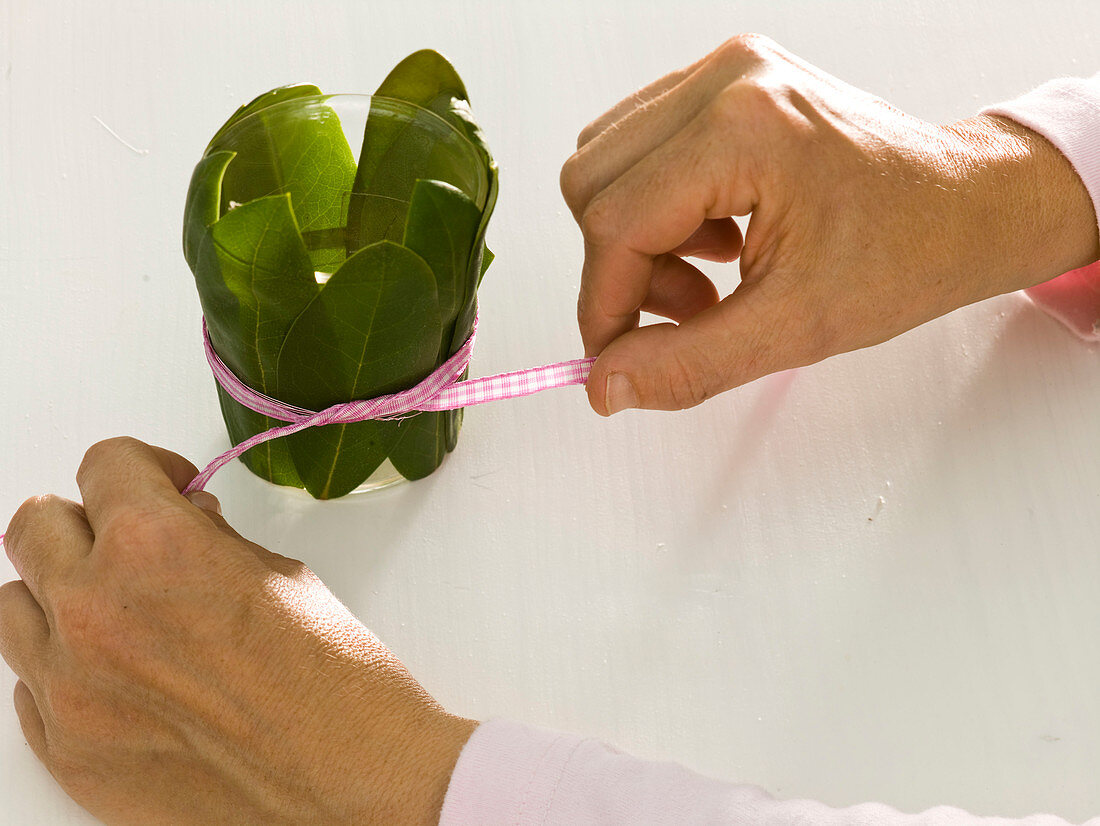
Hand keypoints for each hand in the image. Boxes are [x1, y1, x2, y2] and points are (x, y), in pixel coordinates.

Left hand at [0, 437, 474, 824]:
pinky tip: (125, 675)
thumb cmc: (336, 681)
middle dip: (89, 523)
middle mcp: (92, 610)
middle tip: (134, 544)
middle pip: (36, 526)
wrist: (350, 782)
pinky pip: (29, 685)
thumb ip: (209, 541)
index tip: (165, 486)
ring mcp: (68, 687)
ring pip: (15, 605)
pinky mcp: (67, 752)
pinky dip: (65, 668)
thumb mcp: (281, 576)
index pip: (106, 464)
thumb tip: (182, 523)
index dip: (145, 467)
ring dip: (62, 594)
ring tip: (121, 613)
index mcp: (154, 548)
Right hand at [561, 34, 1099, 414]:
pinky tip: (720, 240)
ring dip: (639, 239)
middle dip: (623, 268)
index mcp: (743, 130)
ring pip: (608, 165)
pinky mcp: (727, 84)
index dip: (604, 304)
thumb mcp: (794, 328)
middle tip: (687, 311)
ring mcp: (726, 72)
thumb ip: (688, 363)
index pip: (615, 222)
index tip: (616, 357)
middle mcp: (726, 81)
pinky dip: (660, 210)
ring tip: (710, 276)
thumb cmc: (908, 253)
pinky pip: (642, 149)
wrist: (968, 205)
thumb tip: (607, 386)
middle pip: (593, 184)